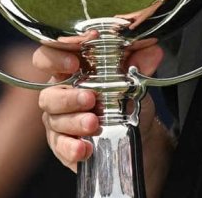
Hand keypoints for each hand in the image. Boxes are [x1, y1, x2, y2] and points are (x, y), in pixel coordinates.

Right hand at [34, 39, 164, 172]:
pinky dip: (72, 147)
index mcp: (71, 72)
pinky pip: (60, 146)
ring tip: (94, 124)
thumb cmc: (127, 100)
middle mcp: (60, 95)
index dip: (55, 57)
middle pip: (49, 94)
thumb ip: (139, 65)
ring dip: (74, 122)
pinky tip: (84, 148)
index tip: (74, 62)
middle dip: (68, 98)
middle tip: (90, 99)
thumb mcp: (134, 81)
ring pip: (55, 121)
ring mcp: (58, 121)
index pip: (49, 58)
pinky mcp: (62, 144)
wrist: (139, 135)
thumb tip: (153, 53)